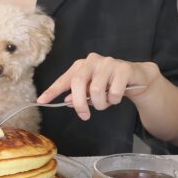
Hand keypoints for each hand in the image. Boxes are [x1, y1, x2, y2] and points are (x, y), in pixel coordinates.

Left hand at [37, 53, 159, 119]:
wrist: (136, 77)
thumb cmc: (110, 84)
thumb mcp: (91, 90)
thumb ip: (79, 94)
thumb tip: (66, 101)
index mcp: (80, 65)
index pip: (64, 79)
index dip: (52, 91)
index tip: (41, 101)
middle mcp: (92, 61)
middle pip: (78, 83)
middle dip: (79, 103)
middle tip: (84, 115)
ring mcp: (108, 62)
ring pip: (97, 90)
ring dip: (101, 104)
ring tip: (105, 103)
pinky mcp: (123, 68)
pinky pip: (114, 92)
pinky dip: (114, 100)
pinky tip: (117, 97)